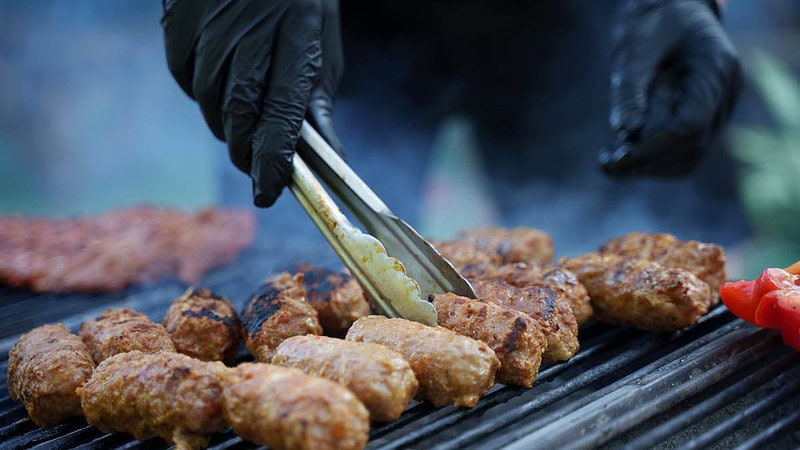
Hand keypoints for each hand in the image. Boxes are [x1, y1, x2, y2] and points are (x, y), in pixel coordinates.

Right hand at [162, 0, 343, 206]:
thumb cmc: (298, 0)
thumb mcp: (321, 39)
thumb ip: (319, 100)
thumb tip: (330, 159)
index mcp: (296, 32)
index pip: (280, 111)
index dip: (273, 159)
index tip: (269, 192)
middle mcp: (248, 28)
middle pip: (238, 113)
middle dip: (248, 151)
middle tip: (258, 167)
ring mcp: (208, 25)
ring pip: (208, 102)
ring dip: (226, 125)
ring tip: (244, 119)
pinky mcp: (177, 23)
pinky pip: (186, 80)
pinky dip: (203, 95)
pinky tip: (221, 83)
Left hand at [600, 0, 741, 176]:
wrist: (675, 11)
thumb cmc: (654, 24)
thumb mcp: (636, 48)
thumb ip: (631, 88)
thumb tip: (624, 132)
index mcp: (714, 68)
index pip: (690, 125)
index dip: (652, 149)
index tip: (616, 159)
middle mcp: (726, 91)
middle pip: (692, 146)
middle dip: (647, 163)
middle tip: (606, 165)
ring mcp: (722, 107)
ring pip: (692, 156)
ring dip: (651, 167)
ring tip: (611, 162)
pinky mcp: (710, 118)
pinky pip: (688, 151)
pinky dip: (658, 160)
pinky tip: (626, 154)